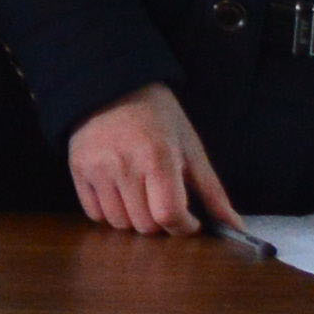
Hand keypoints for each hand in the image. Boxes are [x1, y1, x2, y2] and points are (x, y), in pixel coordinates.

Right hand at [67, 83, 234, 237]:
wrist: (113, 86)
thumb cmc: (158, 118)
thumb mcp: (191, 149)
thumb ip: (213, 192)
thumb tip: (236, 227)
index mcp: (157, 158)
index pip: (169, 215)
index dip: (185, 227)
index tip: (190, 220)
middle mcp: (123, 164)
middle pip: (145, 225)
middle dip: (162, 224)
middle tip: (166, 205)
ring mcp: (97, 168)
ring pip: (120, 224)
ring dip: (136, 220)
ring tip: (143, 199)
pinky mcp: (77, 169)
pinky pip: (95, 214)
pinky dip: (111, 213)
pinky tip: (121, 196)